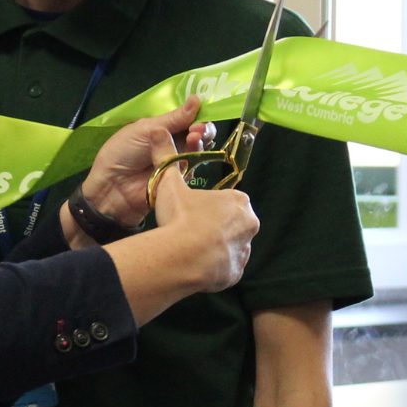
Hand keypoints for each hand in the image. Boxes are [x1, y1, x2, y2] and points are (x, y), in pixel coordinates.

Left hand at [82, 98, 208, 227]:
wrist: (111, 187)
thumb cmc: (122, 152)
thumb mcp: (145, 129)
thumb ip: (173, 119)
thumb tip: (197, 99)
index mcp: (164, 128)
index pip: (188, 118)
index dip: (197, 114)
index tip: (201, 110)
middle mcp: (174, 143)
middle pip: (199, 134)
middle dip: (203, 128)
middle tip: (199, 128)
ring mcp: (179, 162)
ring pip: (198, 150)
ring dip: (199, 141)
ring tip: (194, 136)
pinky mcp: (181, 179)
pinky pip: (192, 168)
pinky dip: (193, 158)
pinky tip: (190, 151)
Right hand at [151, 166, 256, 293]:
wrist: (183, 258)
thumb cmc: (180, 217)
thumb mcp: (170, 184)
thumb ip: (166, 158)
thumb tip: (156, 132)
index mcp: (239, 201)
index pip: (226, 202)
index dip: (207, 207)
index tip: (191, 213)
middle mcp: (249, 225)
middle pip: (231, 224)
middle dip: (212, 228)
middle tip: (188, 231)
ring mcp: (244, 251)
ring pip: (229, 247)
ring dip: (213, 248)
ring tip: (189, 249)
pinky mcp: (236, 273)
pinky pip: (225, 269)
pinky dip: (213, 268)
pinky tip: (195, 264)